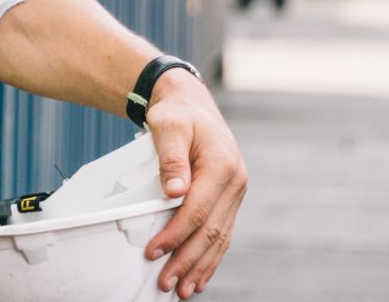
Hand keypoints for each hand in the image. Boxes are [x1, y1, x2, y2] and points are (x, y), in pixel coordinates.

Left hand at [144, 69, 248, 297]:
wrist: (191, 104)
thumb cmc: (177, 114)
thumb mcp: (169, 126)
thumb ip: (171, 158)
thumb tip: (174, 192)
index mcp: (222, 165)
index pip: (197, 210)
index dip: (175, 235)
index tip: (153, 252)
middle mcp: (235, 182)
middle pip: (210, 231)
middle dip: (187, 260)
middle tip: (166, 283)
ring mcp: (235, 192)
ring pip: (220, 238)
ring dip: (201, 266)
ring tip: (183, 290)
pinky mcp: (229, 199)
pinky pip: (222, 233)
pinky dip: (211, 257)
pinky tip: (200, 276)